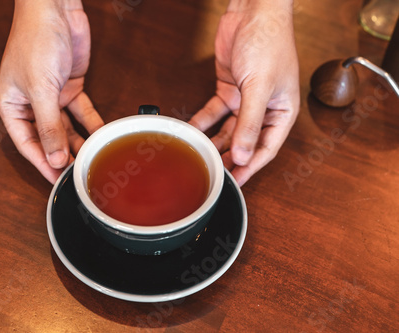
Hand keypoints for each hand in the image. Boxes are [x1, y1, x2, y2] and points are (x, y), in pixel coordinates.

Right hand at [0, 0, 103, 183]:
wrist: (55, 9)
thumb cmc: (36, 41)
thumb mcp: (41, 89)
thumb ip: (48, 126)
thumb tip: (55, 157)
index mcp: (12, 105)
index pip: (27, 143)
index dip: (42, 163)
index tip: (57, 180)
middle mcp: (31, 104)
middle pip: (48, 138)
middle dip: (63, 154)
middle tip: (79, 172)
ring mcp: (52, 96)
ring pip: (66, 127)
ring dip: (79, 141)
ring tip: (92, 158)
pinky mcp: (70, 88)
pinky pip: (81, 112)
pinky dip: (91, 123)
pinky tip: (101, 135)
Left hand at [189, 0, 299, 185]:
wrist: (253, 11)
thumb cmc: (269, 43)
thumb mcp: (259, 88)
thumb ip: (251, 123)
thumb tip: (244, 155)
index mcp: (282, 111)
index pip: (266, 147)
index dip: (251, 166)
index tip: (236, 181)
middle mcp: (264, 108)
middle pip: (246, 141)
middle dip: (231, 157)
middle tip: (214, 173)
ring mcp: (245, 99)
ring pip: (229, 129)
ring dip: (215, 142)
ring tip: (201, 157)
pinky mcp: (228, 89)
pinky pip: (214, 112)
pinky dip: (203, 121)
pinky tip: (191, 131)